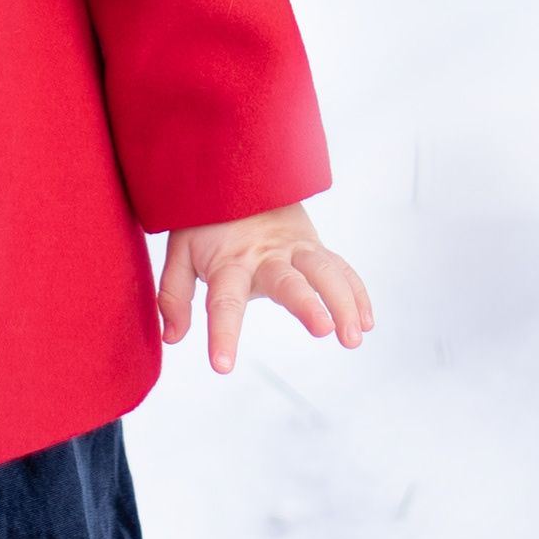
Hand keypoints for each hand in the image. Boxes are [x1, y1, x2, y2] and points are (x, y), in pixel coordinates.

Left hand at [157, 203, 371, 375]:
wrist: (238, 172)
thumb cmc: (206, 221)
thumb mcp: (180, 252)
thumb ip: (174, 295)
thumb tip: (172, 337)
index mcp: (229, 260)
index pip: (224, 301)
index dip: (223, 333)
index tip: (223, 366)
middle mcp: (266, 254)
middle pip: (289, 280)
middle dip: (307, 305)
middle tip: (325, 330)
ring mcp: (295, 247)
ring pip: (325, 272)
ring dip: (344, 302)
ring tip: (353, 336)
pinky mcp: (314, 246)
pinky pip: (341, 269)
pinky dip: (357, 293)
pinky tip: (366, 322)